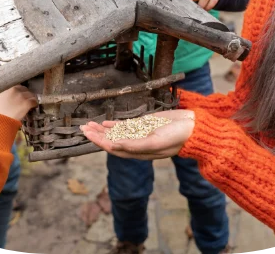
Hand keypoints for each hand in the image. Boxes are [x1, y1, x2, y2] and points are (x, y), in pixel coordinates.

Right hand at [0, 85, 37, 120]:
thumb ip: (5, 92)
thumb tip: (12, 92)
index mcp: (7, 87)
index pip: (17, 84)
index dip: (19, 89)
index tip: (20, 93)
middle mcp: (15, 89)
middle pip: (24, 89)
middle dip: (25, 94)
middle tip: (23, 100)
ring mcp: (21, 95)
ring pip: (31, 94)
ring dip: (30, 99)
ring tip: (28, 104)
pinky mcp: (27, 103)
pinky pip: (34, 101)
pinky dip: (34, 104)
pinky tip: (32, 107)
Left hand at [80, 109, 195, 159]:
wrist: (192, 127)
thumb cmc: (177, 137)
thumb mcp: (155, 142)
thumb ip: (135, 145)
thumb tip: (114, 145)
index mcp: (138, 152)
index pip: (113, 148)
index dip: (99, 142)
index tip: (88, 135)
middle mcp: (136, 144)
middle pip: (111, 141)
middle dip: (96, 135)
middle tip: (82, 128)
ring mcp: (139, 134)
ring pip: (115, 133)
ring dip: (102, 129)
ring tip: (88, 125)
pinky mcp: (144, 124)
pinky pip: (125, 126)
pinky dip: (113, 125)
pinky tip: (104, 122)